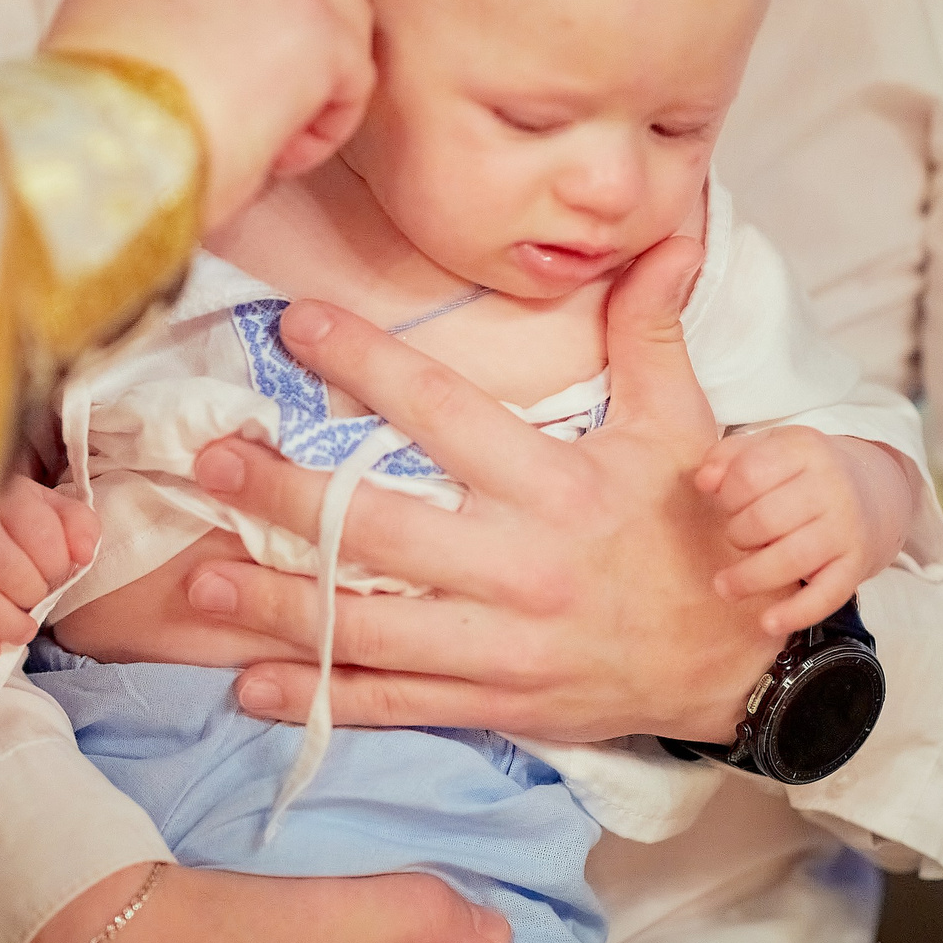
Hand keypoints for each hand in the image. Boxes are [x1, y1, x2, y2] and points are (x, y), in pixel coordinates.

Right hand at [0, 473, 100, 663]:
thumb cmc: (10, 520)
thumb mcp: (50, 509)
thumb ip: (79, 524)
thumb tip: (84, 554)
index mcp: (4, 494)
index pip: (42, 537)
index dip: (57, 567)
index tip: (54, 574)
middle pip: (12, 573)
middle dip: (32, 596)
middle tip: (32, 601)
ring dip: (7, 626)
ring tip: (20, 631)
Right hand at [43, 0, 374, 232]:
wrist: (90, 151)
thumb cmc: (85, 117)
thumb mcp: (109, 17)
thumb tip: (223, 34)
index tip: (227, 55)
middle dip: (311, 11)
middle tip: (279, 80)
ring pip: (343, 8)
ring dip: (319, 74)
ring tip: (264, 131)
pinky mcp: (319, 22)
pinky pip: (355, 72)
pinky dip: (327, 122)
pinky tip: (275, 154)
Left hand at [177, 239, 785, 742]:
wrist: (738, 666)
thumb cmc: (696, 536)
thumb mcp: (683, 429)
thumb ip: (652, 335)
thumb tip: (671, 238)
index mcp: (560, 488)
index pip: (444, 413)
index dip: (366, 364)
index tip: (296, 325)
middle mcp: (524, 569)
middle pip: (383, 530)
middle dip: (289, 499)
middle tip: (211, 465)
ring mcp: (504, 647)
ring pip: (372, 629)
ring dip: (280, 606)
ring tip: (204, 580)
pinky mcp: (495, 704)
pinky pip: (393, 704)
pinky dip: (319, 697)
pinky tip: (250, 684)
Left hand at [694, 427, 917, 634]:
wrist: (874, 492)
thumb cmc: (803, 473)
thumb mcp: (770, 449)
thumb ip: (728, 457)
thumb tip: (703, 482)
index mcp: (804, 449)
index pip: (747, 476)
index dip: (726, 498)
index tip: (727, 506)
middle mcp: (831, 486)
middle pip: (764, 519)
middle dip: (737, 536)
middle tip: (737, 540)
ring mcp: (846, 528)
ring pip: (790, 559)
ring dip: (750, 578)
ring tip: (725, 586)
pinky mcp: (857, 565)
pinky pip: (826, 595)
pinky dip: (795, 613)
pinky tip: (767, 622)